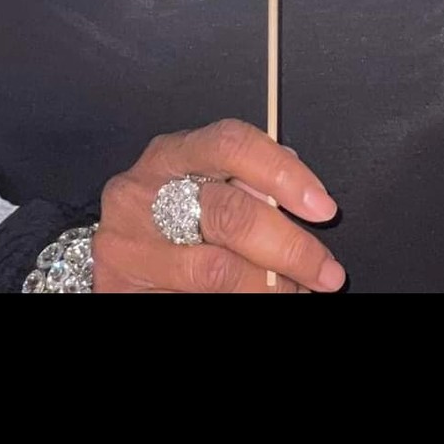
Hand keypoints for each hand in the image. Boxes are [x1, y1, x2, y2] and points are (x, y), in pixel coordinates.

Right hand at [92, 118, 343, 292]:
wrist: (117, 251)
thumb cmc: (168, 211)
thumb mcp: (199, 182)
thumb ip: (243, 179)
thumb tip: (300, 187)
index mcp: (170, 155)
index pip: (230, 145)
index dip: (283, 173)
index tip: (323, 207)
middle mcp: (141, 194)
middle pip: (229, 214)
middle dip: (290, 247)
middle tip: (327, 271)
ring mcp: (129, 245)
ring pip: (216, 269)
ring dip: (270, 285)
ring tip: (299, 290)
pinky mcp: (122, 287)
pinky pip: (196, 295)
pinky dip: (242, 299)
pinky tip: (263, 298)